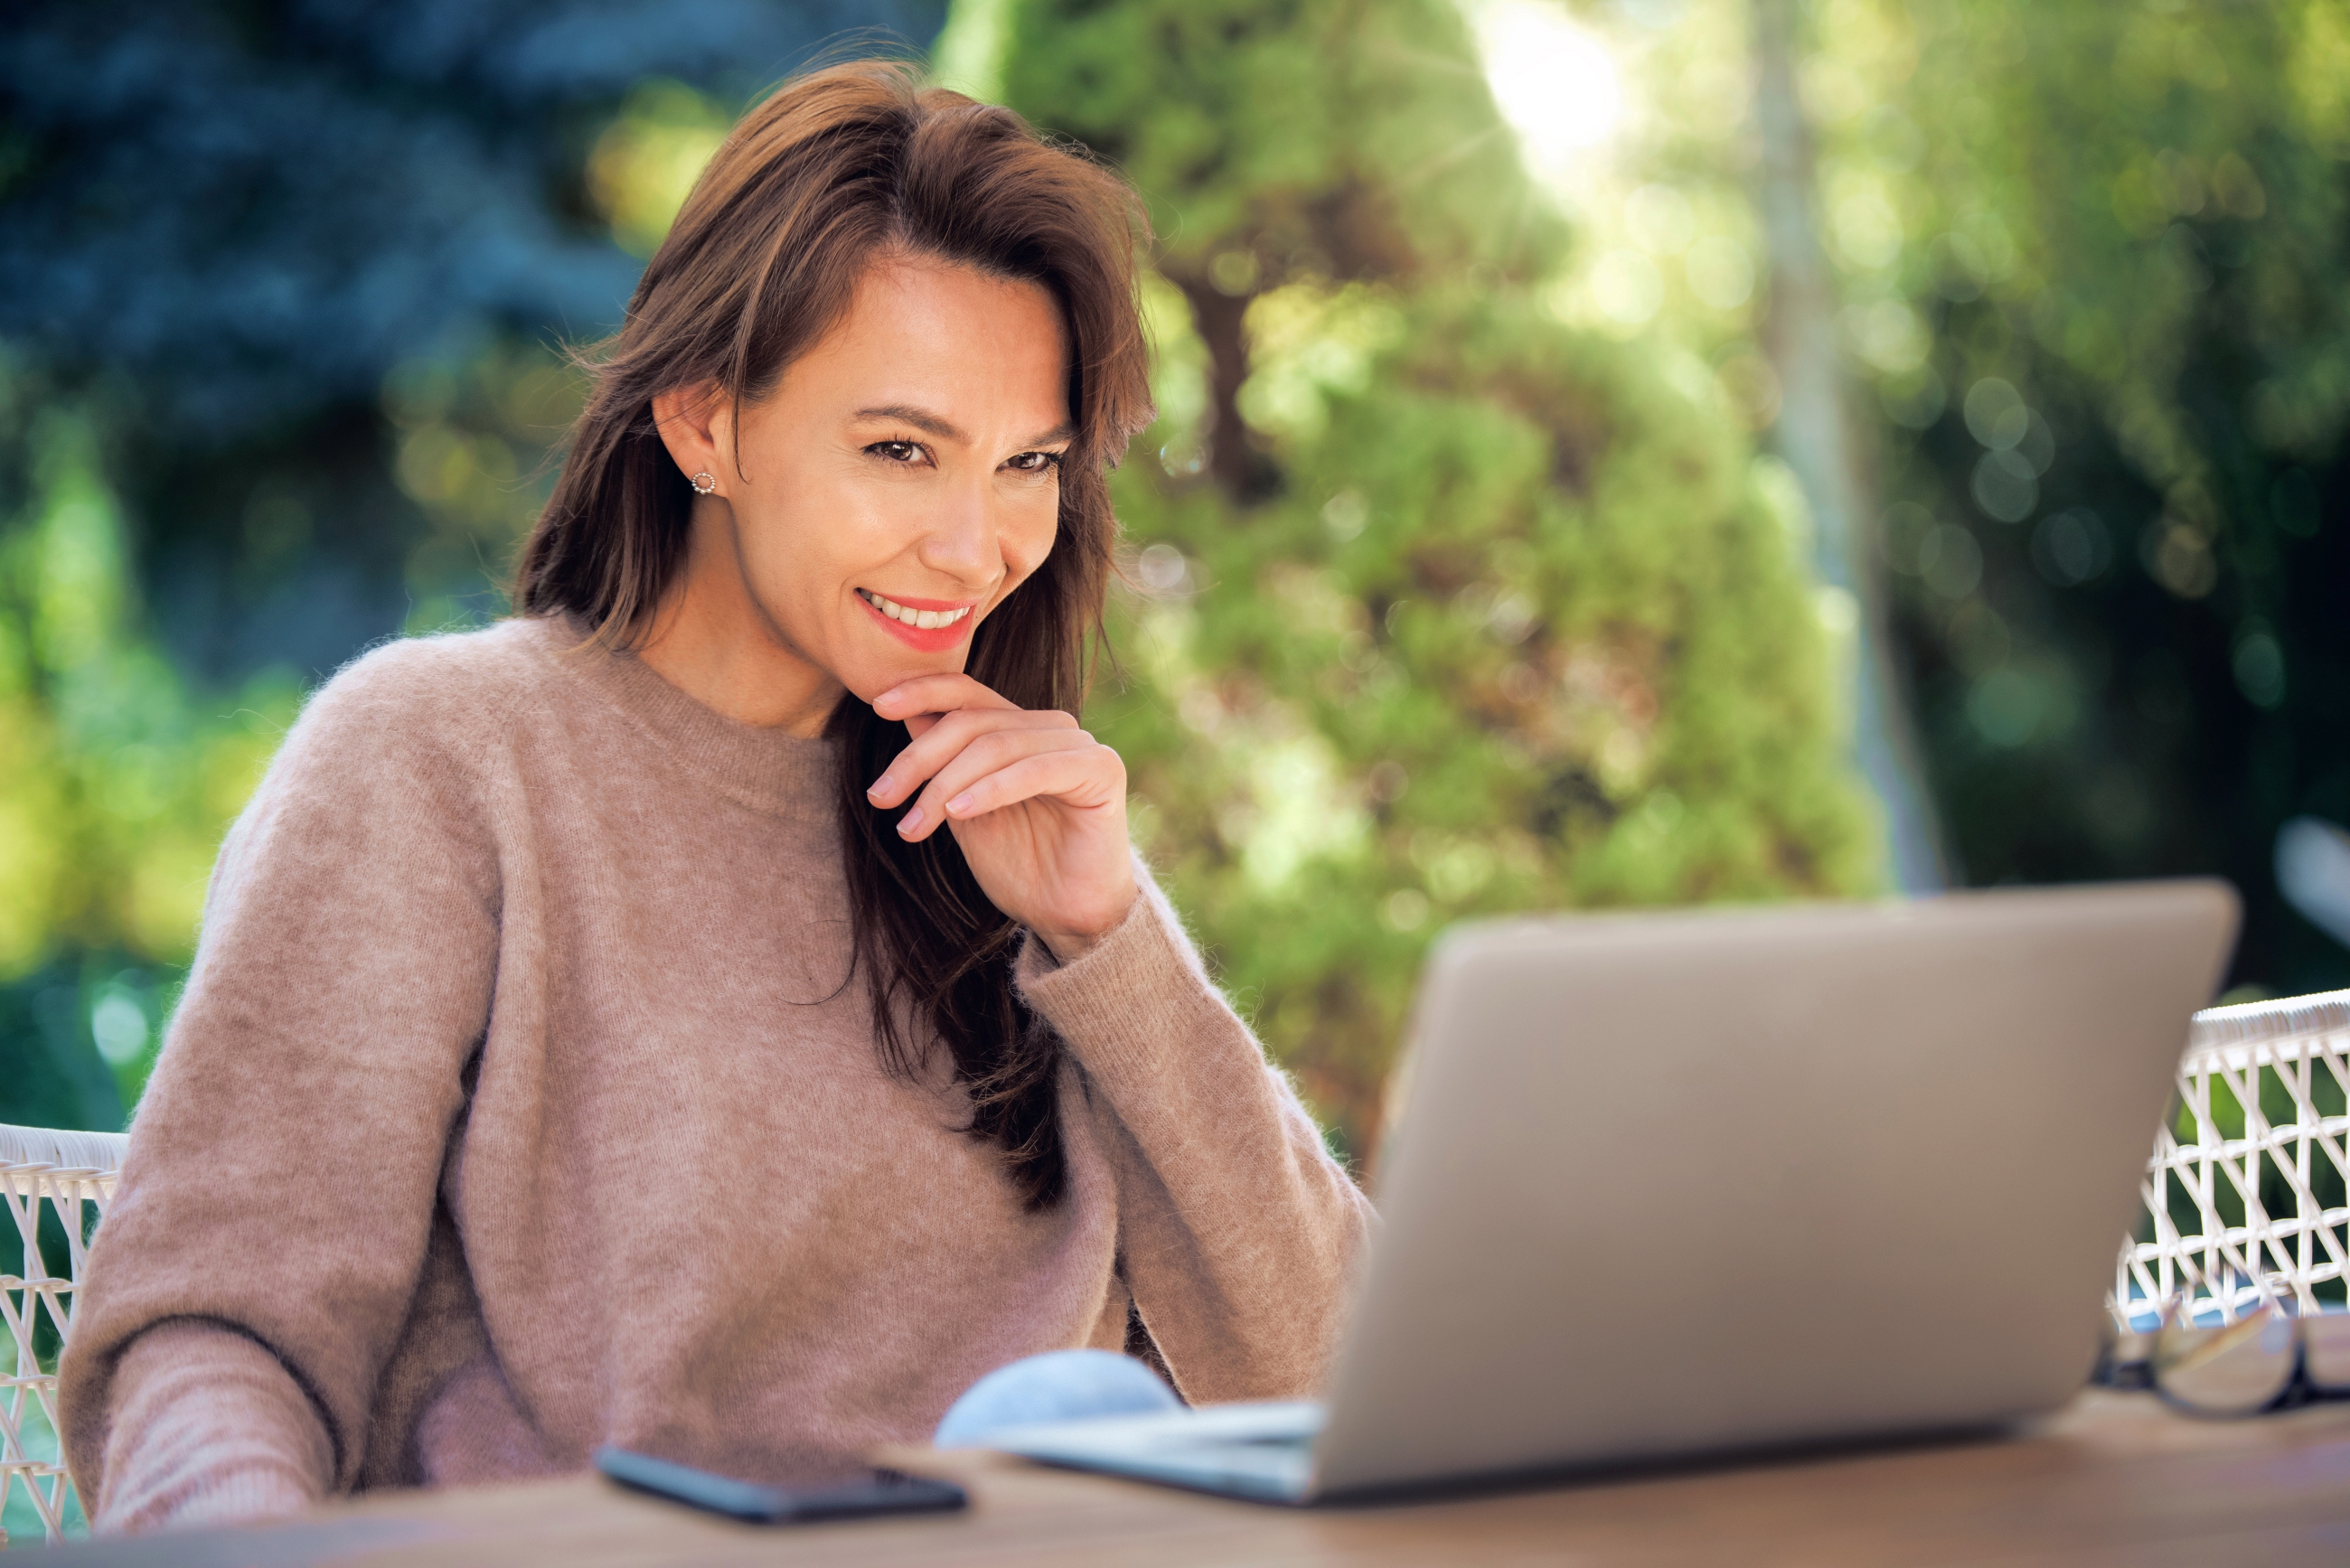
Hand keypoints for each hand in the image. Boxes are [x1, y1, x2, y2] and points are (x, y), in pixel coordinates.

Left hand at [865, 674, 1136, 961]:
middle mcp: (1051, 728)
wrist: (1067, 916)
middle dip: (919, 760)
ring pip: (996, 746)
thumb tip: (902, 714)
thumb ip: (942, 765)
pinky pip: (1036, 770)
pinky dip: (992, 789)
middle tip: (882, 798)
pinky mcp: (1102, 770)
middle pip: (972, 722)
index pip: (967, 693)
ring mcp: (1079, 745)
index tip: (878, 707)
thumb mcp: (962, 811)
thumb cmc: (1018, 866)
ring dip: (946, 785)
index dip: (922, 692)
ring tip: (913, 825)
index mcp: (1020, 729)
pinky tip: (960, 813)